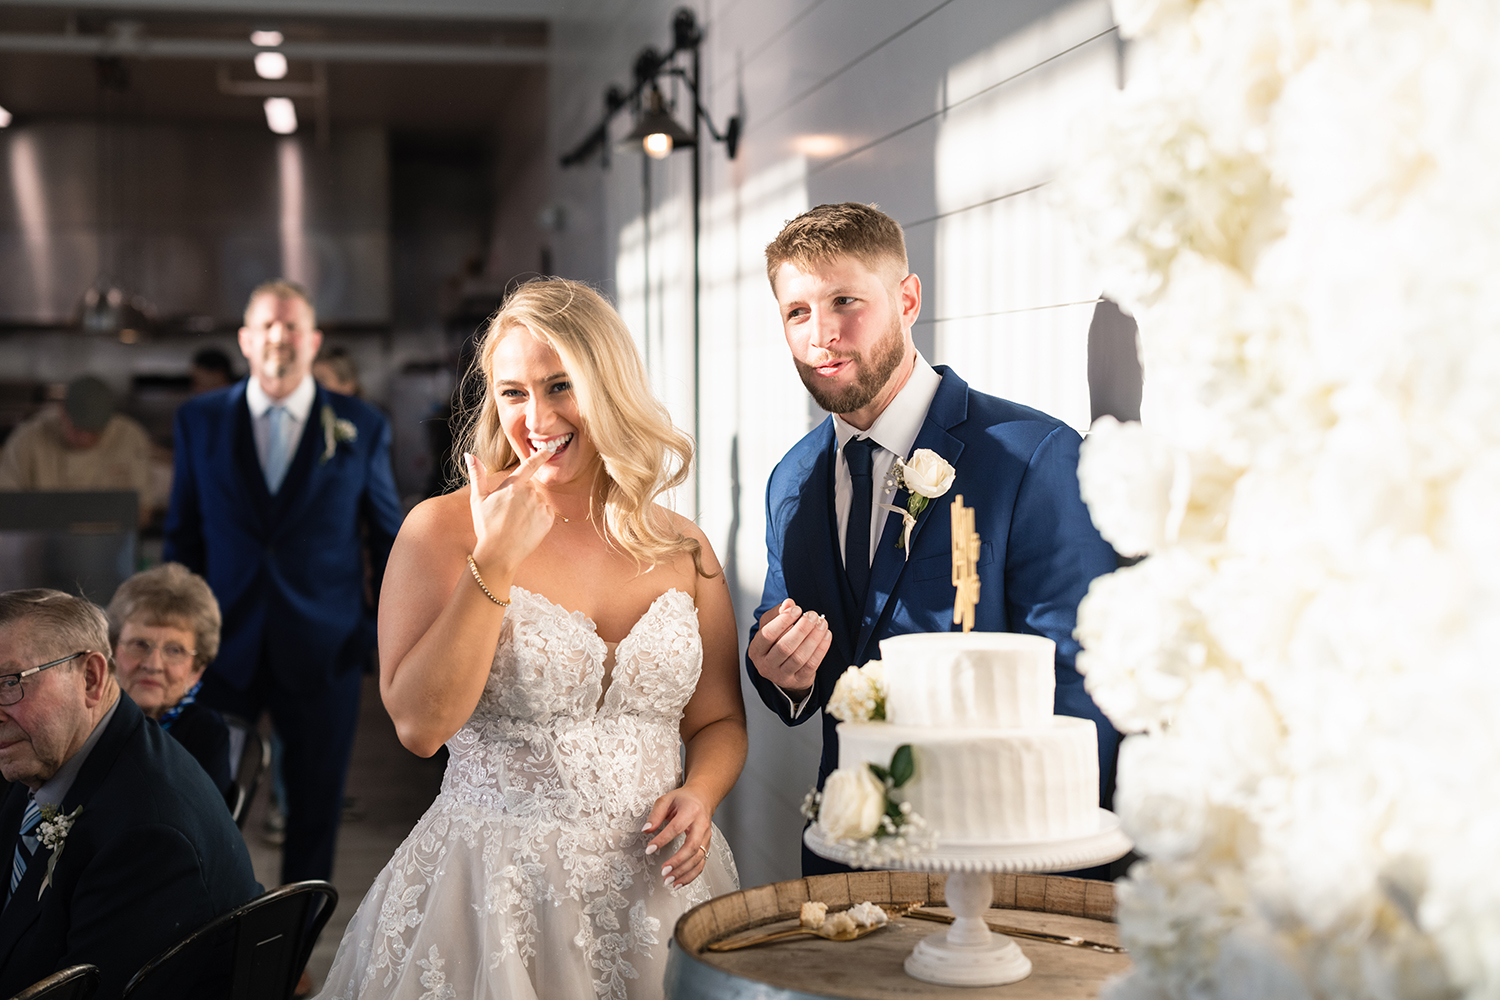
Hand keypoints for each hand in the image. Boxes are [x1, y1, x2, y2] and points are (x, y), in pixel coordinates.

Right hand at [466, 451, 554, 574]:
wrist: (499, 553)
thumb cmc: (486, 526)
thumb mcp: (478, 500)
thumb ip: (477, 475)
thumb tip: (468, 454)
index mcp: (513, 486)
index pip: (530, 465)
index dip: (540, 456)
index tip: (549, 449)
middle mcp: (529, 493)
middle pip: (531, 487)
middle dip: (523, 495)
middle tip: (509, 513)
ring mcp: (540, 506)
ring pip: (539, 500)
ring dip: (531, 507)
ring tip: (517, 522)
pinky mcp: (548, 520)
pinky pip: (546, 513)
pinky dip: (539, 517)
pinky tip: (526, 527)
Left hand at [643, 787, 714, 887]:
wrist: (703, 798)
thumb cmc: (683, 800)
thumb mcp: (666, 800)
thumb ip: (655, 814)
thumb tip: (646, 830)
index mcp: (691, 811)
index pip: (676, 827)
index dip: (663, 839)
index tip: (650, 849)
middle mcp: (701, 825)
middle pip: (692, 847)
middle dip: (678, 861)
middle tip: (664, 871)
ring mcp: (706, 837)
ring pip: (698, 858)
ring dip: (684, 872)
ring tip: (669, 880)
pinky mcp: (706, 846)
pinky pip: (701, 864)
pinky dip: (691, 876)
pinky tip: (679, 882)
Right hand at [747, 599, 830, 697]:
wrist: (783, 670)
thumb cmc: (776, 643)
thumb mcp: (771, 626)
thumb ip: (778, 613)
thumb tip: (788, 603)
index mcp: (756, 650)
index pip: (767, 634)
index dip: (783, 621)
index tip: (797, 609)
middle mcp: (766, 666)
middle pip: (784, 647)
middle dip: (801, 629)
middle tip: (813, 616)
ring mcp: (782, 676)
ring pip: (799, 657)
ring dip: (813, 638)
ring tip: (822, 624)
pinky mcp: (798, 681)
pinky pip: (811, 665)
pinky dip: (821, 649)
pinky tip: (826, 635)